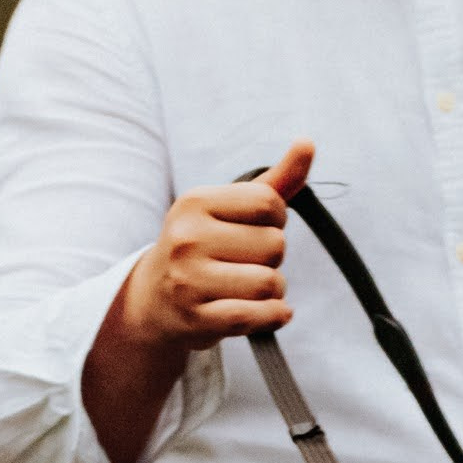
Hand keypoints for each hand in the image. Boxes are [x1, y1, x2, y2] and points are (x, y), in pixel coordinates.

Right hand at [118, 138, 315, 350]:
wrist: (154, 300)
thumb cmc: (204, 246)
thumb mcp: (230, 209)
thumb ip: (274, 182)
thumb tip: (307, 142)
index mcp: (194, 203)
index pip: (269, 203)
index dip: (276, 220)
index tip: (255, 230)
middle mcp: (186, 239)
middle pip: (274, 245)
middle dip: (272, 257)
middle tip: (245, 263)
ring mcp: (188, 281)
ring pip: (270, 282)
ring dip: (274, 290)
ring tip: (249, 288)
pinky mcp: (197, 319)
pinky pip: (257, 315)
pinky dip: (275, 315)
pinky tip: (273, 311)